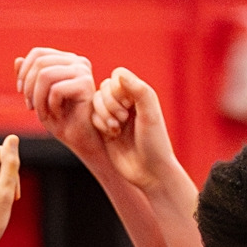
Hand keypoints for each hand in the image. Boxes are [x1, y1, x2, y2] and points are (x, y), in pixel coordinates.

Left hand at [16, 47, 104, 158]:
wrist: (81, 139)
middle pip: (40, 63)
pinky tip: (57, 116)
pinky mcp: (86, 84)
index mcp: (67, 60)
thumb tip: (17, 60)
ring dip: (38, 99)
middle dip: (29, 87)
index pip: (38, 53)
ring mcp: (83, 70)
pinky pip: (55, 90)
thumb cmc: (61, 119)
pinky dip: (50, 106)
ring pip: (45, 75)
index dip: (24, 72)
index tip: (21, 92)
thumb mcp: (38, 97)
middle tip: (30, 107)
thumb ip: (29, 78)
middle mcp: (77, 61)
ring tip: (43, 114)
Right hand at [93, 66, 180, 191]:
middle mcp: (127, 103)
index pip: (117, 76)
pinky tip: (111, 136)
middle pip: (104, 87)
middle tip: (123, 119)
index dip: (118, 88)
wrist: (149, 172)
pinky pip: (92, 117)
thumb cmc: (154, 143)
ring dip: (103, 114)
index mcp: (139, 95)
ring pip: (95, 101)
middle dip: (109, 103)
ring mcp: (115, 116)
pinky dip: (99, 124)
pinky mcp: (105, 129)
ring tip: (116, 129)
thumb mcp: (150, 114)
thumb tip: (119, 74)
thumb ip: (139, 90)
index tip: (130, 105)